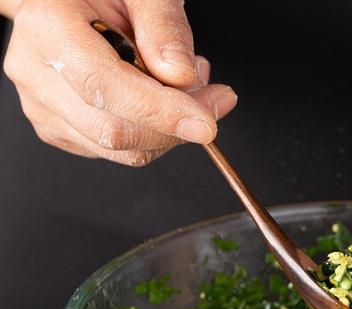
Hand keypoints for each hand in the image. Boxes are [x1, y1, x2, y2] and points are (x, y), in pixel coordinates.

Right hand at [3, 0, 236, 165]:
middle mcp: (36, 72)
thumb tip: (181, 76)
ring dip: (170, 130)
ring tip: (185, 85)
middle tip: (216, 97)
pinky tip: (160, 99)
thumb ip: (163, 26)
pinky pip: (117, 151)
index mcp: (49, 27)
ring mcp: (43, 106)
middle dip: (178, 124)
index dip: (161, 112)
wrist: (66, 1)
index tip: (206, 121)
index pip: (105, 87)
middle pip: (114, 129)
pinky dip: (153, 135)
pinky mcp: (58, 129)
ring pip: (120, 148)